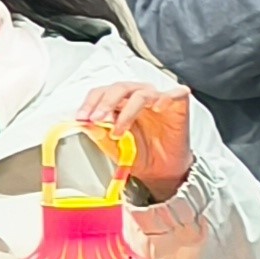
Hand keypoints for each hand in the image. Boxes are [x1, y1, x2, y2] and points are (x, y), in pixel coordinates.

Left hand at [73, 81, 193, 200]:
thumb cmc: (140, 154)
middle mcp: (137, 96)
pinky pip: (174, 94)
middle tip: (97, 119)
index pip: (102, 92)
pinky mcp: (178, 104)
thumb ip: (99, 133)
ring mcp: (158, 98)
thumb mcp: (113, 146)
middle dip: (105, 103)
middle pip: (119, 88)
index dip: (90, 103)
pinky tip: (157, 109)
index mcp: (120, 102)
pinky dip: (165, 98)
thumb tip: (85, 124)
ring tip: (119, 131)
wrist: (161, 171)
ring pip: (141, 93)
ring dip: (127, 112)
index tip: (81, 118)